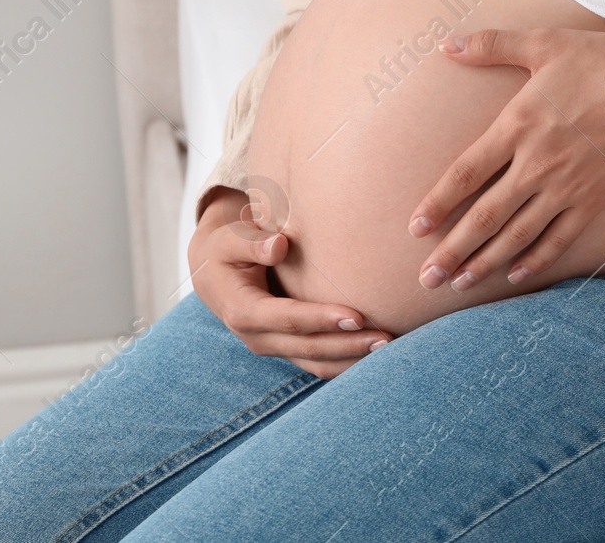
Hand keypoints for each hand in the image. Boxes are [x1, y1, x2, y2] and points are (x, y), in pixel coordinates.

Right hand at [189, 187, 391, 378]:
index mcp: (243, 311)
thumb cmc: (226, 249)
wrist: (214, 273)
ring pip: (316, 363)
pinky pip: (319, 363)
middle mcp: (257, 338)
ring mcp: (273, 347)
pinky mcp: (287, 348)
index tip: (356, 316)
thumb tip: (280, 244)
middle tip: (386, 338)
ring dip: (352, 359)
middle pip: (308, 348)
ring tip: (390, 349)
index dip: (321, 319)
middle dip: (348, 346)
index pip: (288, 319)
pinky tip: (375, 354)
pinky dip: (347, 362)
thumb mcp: (229, 240)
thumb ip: (251, 242)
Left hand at [408, 28, 604, 290]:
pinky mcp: (593, 201)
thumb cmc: (602, 63)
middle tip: (425, 278)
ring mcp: (566, 188)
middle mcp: (537, 165)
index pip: (465, 174)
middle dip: (452, 250)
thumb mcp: (544, 43)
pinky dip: (536, 260)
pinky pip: (558, 239)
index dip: (438, 204)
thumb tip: (446, 44)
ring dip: (485, 263)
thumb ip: (492, 45)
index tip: (415, 228)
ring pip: (517, 235)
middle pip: (485, 216)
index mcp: (518, 127)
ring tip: (458, 284)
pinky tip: (515, 275)